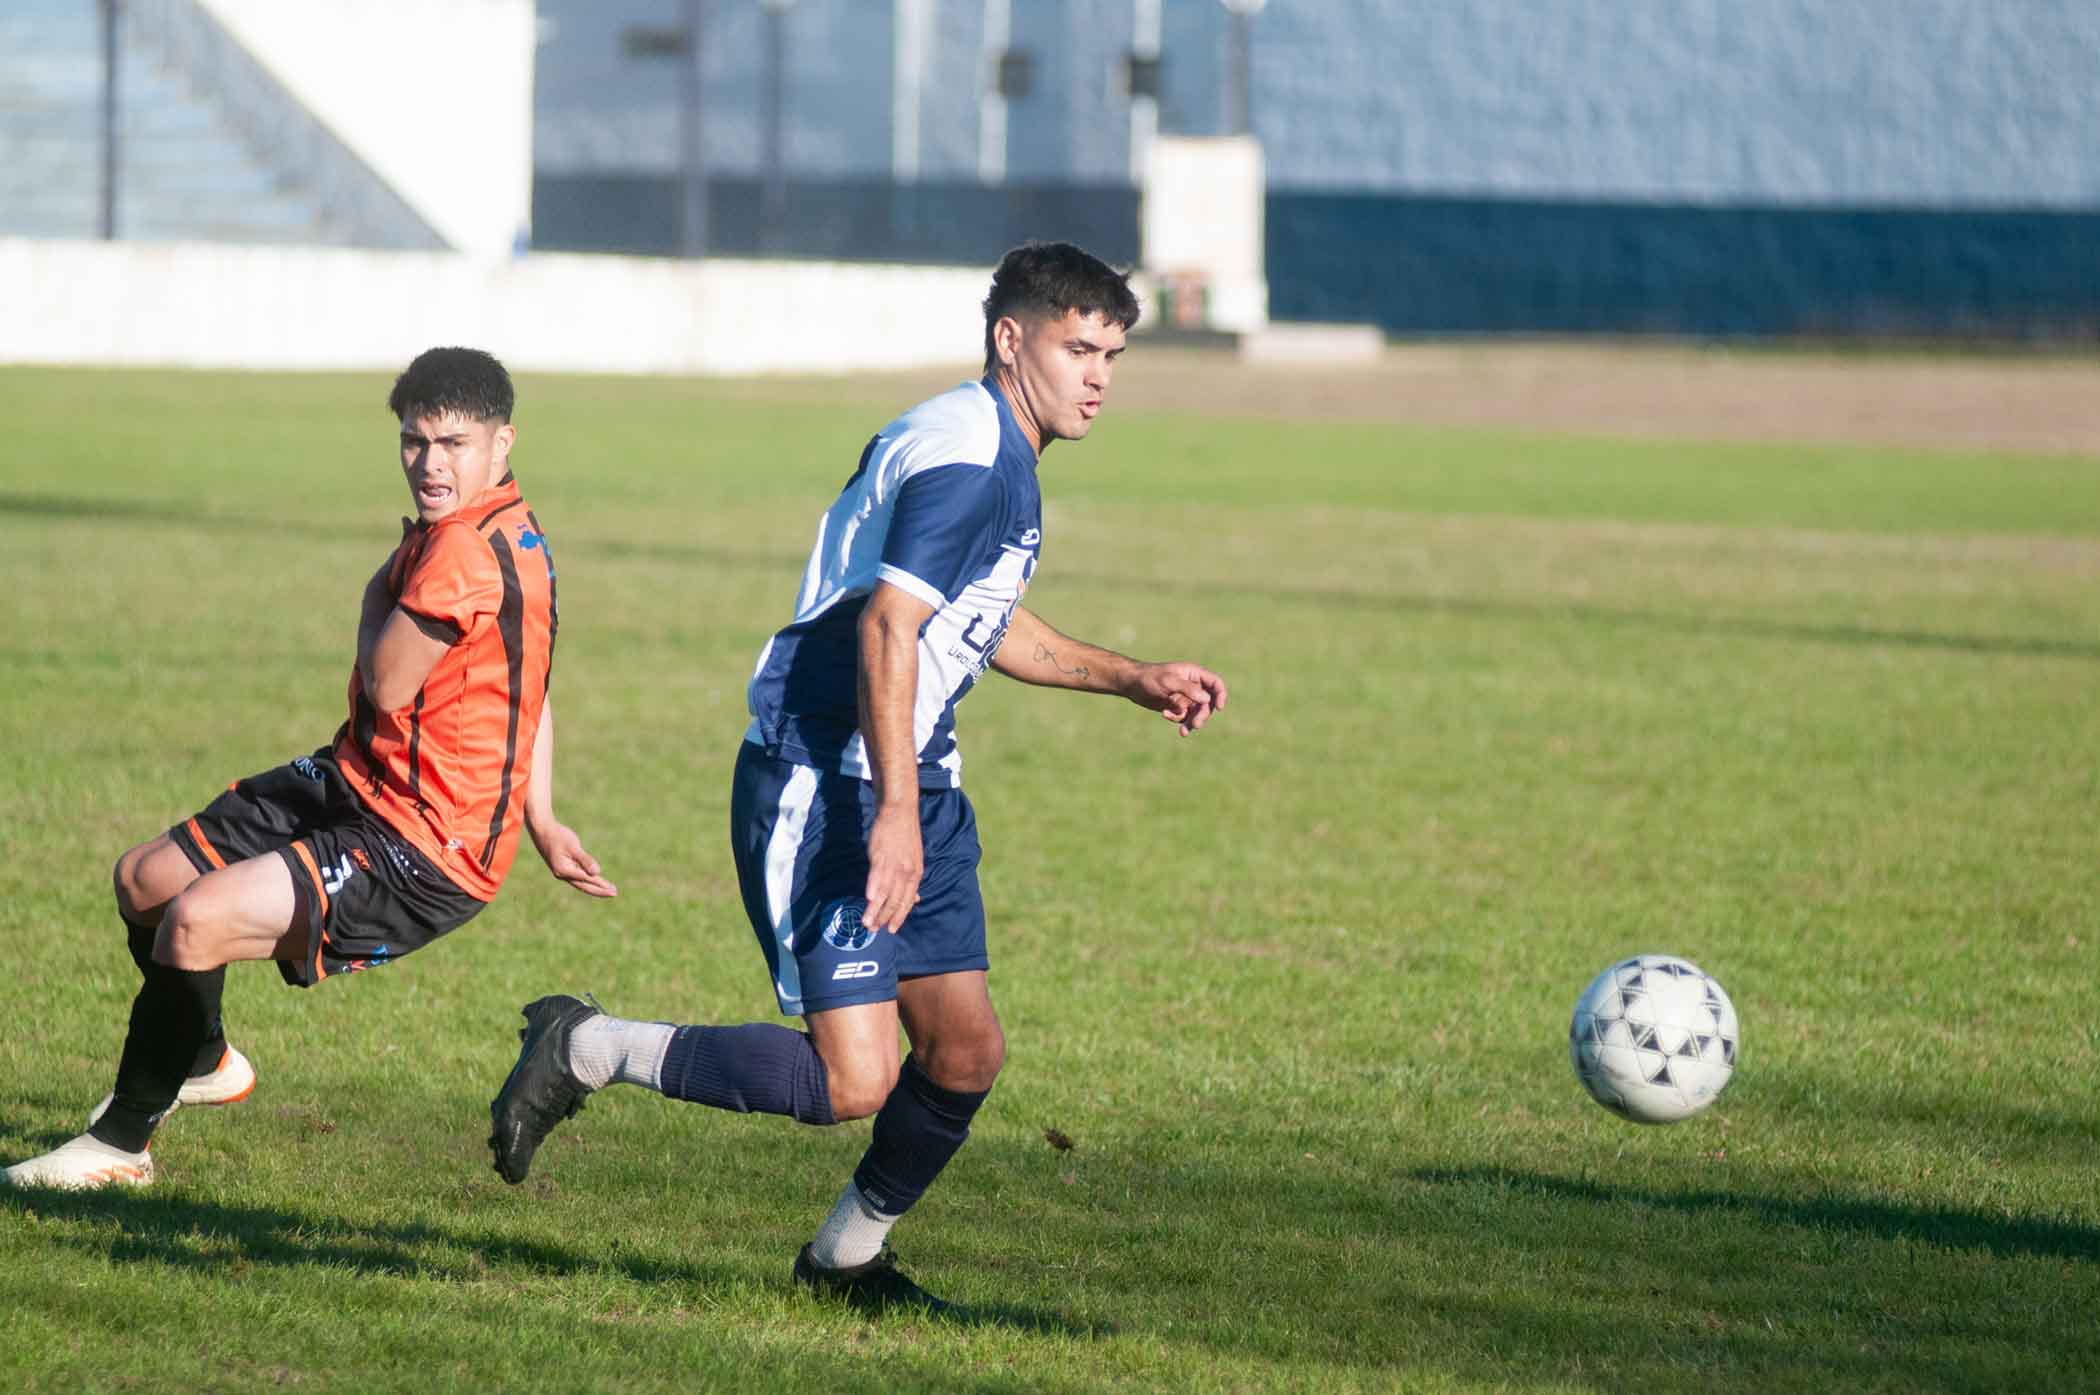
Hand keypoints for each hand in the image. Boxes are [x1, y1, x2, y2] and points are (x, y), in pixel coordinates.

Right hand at [531, 821, 617, 897]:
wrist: (543, 830)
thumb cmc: (558, 836)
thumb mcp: (573, 846)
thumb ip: (584, 860)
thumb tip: (596, 873)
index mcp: (563, 870)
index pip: (586, 879)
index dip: (600, 884)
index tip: (611, 889)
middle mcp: (562, 874)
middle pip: (584, 886)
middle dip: (599, 890)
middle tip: (614, 893)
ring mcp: (563, 872)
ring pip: (582, 882)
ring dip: (596, 886)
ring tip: (610, 889)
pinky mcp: (566, 867)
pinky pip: (580, 876)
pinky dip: (590, 879)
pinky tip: (599, 880)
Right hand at [862, 803, 922, 932]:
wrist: (899, 813)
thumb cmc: (905, 836)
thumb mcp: (915, 859)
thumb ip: (912, 880)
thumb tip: (916, 899)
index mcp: (916, 874)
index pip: (908, 901)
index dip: (900, 916)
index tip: (892, 929)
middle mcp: (907, 873)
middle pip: (896, 901)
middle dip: (885, 918)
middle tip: (875, 930)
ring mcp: (894, 865)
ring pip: (885, 893)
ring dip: (875, 910)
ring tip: (867, 923)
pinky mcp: (881, 856)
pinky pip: (877, 876)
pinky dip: (873, 889)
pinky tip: (868, 900)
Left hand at [1128, 661, 1228, 735]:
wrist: (1132, 684)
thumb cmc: (1149, 678)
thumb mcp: (1169, 681)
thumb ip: (1188, 689)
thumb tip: (1207, 699)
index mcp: (1194, 675)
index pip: (1215, 684)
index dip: (1221, 695)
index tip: (1219, 708)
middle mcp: (1193, 686)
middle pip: (1208, 704)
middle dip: (1202, 715)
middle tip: (1195, 725)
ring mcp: (1186, 698)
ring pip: (1197, 714)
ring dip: (1192, 722)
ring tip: (1183, 732)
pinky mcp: (1177, 707)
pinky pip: (1185, 718)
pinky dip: (1178, 720)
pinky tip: (1165, 714)